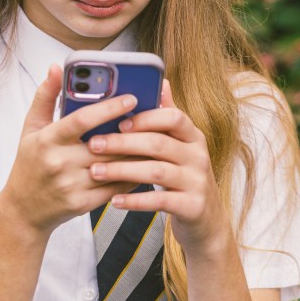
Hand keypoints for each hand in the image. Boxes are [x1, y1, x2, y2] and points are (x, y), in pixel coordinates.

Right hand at [0, 64, 144, 236]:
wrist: (23, 209)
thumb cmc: (30, 162)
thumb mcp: (31, 128)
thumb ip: (45, 96)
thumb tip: (56, 67)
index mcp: (47, 139)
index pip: (81, 120)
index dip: (108, 108)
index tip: (132, 98)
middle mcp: (59, 162)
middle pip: (105, 143)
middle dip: (131, 130)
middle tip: (154, 116)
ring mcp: (72, 185)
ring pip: (114, 166)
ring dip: (137, 152)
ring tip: (156, 136)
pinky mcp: (82, 204)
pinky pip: (115, 187)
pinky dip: (132, 175)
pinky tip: (144, 163)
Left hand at [86, 79, 231, 258]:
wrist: (206, 220)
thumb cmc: (184, 176)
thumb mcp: (181, 146)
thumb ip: (168, 117)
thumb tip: (162, 81)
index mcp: (193, 136)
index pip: (173, 117)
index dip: (145, 118)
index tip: (117, 121)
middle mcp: (198, 155)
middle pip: (159, 143)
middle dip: (123, 143)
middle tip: (93, 145)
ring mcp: (197, 181)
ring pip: (156, 171)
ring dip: (122, 170)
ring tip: (96, 171)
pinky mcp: (192, 206)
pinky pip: (160, 201)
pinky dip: (135, 200)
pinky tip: (114, 199)